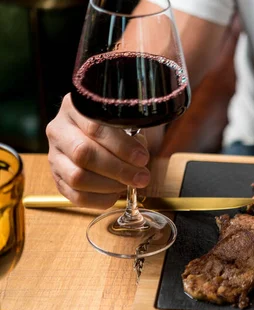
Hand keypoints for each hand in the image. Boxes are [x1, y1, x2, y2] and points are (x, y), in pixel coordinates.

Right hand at [46, 94, 150, 208]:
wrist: (97, 133)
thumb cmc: (115, 126)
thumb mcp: (124, 119)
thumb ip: (132, 133)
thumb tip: (139, 159)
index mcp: (74, 108)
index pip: (95, 128)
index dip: (121, 146)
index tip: (142, 158)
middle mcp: (58, 130)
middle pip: (83, 154)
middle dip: (118, 169)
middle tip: (141, 177)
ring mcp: (54, 155)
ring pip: (76, 177)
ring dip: (109, 186)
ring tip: (128, 184)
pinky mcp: (57, 178)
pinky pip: (74, 196)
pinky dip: (99, 200)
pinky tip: (115, 194)